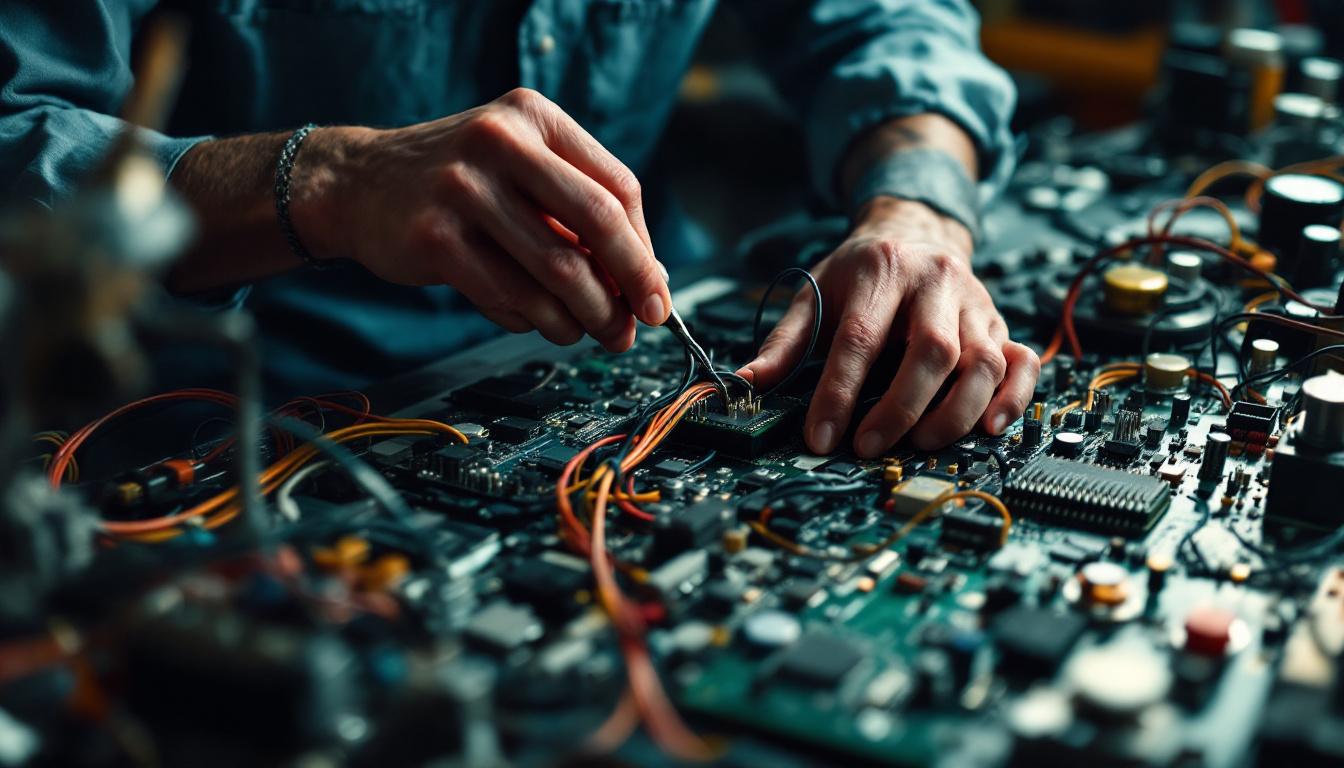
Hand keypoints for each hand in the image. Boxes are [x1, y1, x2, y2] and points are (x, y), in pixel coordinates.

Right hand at [291, 88, 669, 351]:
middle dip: (628, 286)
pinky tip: (535, 321)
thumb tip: (645, 280)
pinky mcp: (434, 238)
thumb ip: (576, 211)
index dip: (644, 250)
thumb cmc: (455, 181)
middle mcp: (500, 142)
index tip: (655, 292)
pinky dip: (532, 319)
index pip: (618, 188)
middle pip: (597, 224)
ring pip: (556, 270)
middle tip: (637, 324)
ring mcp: (463, 189)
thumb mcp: (518, 166)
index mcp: (533, 117)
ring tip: (590, 332)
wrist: (356, 183)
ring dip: (584, 316)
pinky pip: (508, 296)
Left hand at [739, 198, 1038, 455]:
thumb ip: (784, 341)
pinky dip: (1013, 400)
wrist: (914, 231)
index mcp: (882, 270)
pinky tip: (988, 428)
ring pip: (982, 362)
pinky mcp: (1001, 325)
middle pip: (933, 351)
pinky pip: (1022, 363)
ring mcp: (976, 304)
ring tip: (920, 444)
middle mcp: (937, 282)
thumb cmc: (861, 273)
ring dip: (955, 413)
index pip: (860, 339)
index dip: (840, 393)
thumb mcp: (815, 292)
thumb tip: (746, 383)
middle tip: (870, 447)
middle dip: (900, 408)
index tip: (821, 437)